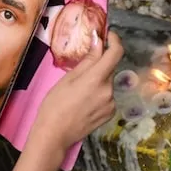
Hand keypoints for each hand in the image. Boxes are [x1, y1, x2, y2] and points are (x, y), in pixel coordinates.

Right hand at [33, 31, 123, 152]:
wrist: (54, 134)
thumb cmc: (54, 105)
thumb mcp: (67, 79)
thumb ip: (87, 60)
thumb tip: (98, 42)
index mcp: (96, 79)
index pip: (115, 53)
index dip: (114, 41)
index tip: (109, 35)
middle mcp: (108, 90)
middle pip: (109, 69)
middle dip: (99, 65)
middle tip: (81, 70)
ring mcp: (111, 103)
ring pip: (107, 83)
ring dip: (97, 81)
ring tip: (78, 92)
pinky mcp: (110, 113)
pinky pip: (107, 96)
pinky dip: (98, 94)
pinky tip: (84, 102)